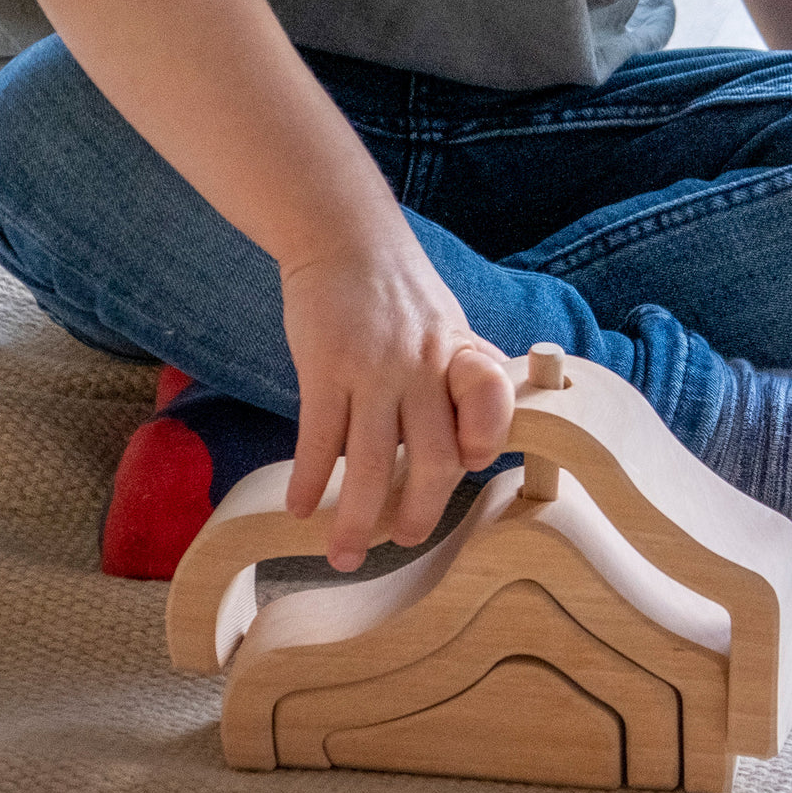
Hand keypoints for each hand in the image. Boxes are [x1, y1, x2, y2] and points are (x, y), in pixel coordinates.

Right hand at [279, 238, 514, 571]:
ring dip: (357, 519)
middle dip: (420, 512)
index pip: (491, 407)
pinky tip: (300, 508)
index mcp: (462, 357)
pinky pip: (321, 438)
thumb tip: (477, 448)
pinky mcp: (325, 367)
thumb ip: (466, 384)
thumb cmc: (401, 294)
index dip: (484, 444)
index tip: (468, 468)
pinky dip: (311, 480)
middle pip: (435, 459)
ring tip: (344, 554)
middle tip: (402, 539)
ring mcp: (374, 369)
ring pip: (373, 462)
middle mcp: (426, 367)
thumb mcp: (450, 329)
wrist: (345, 238)